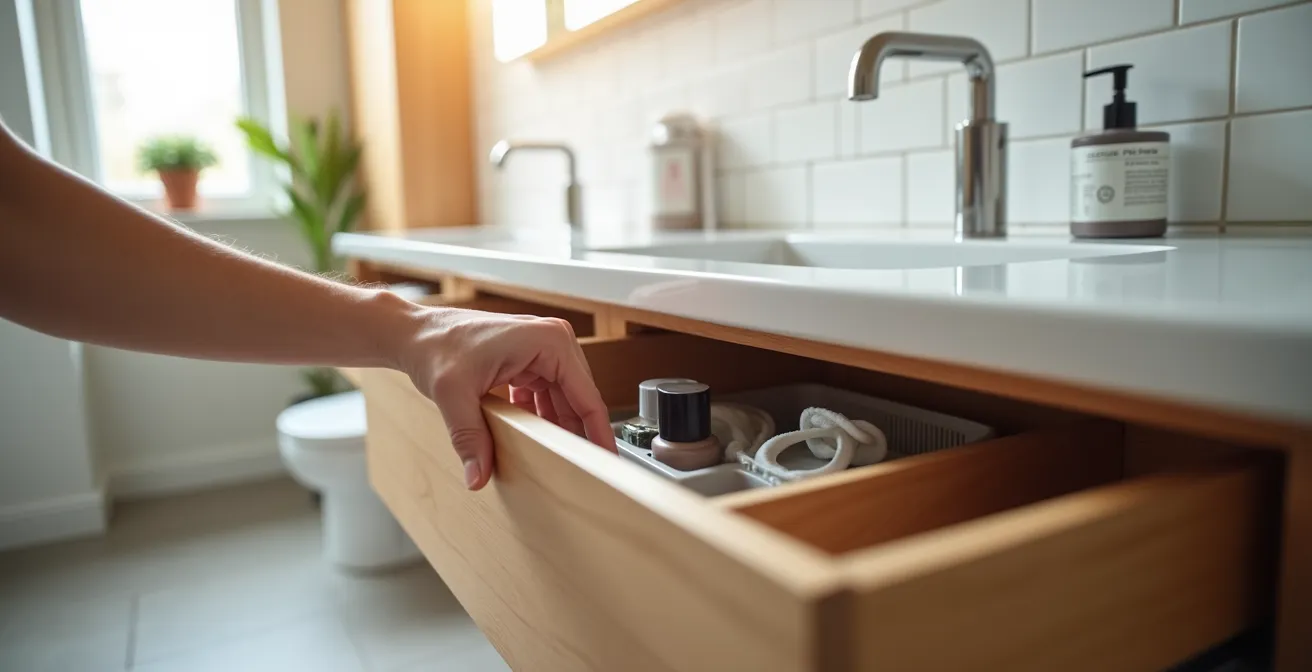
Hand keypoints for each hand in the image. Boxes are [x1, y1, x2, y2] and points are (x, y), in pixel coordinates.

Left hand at [396, 305, 615, 489]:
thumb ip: (469, 437)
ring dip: (559, 429)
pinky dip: (542, 420)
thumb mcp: (453, 394)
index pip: (586, 395)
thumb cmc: (434, 345)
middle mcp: (553, 342)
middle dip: (577, 434)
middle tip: (582, 472)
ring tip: (562, 462)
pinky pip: (547, 397)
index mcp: (549, 341)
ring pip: (565, 401)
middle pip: (579, 400)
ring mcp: (543, 351)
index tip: (608, 461)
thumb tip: (478, 477)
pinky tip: (538, 443)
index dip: (598, 432)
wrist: (413, 334)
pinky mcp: (531, 361)